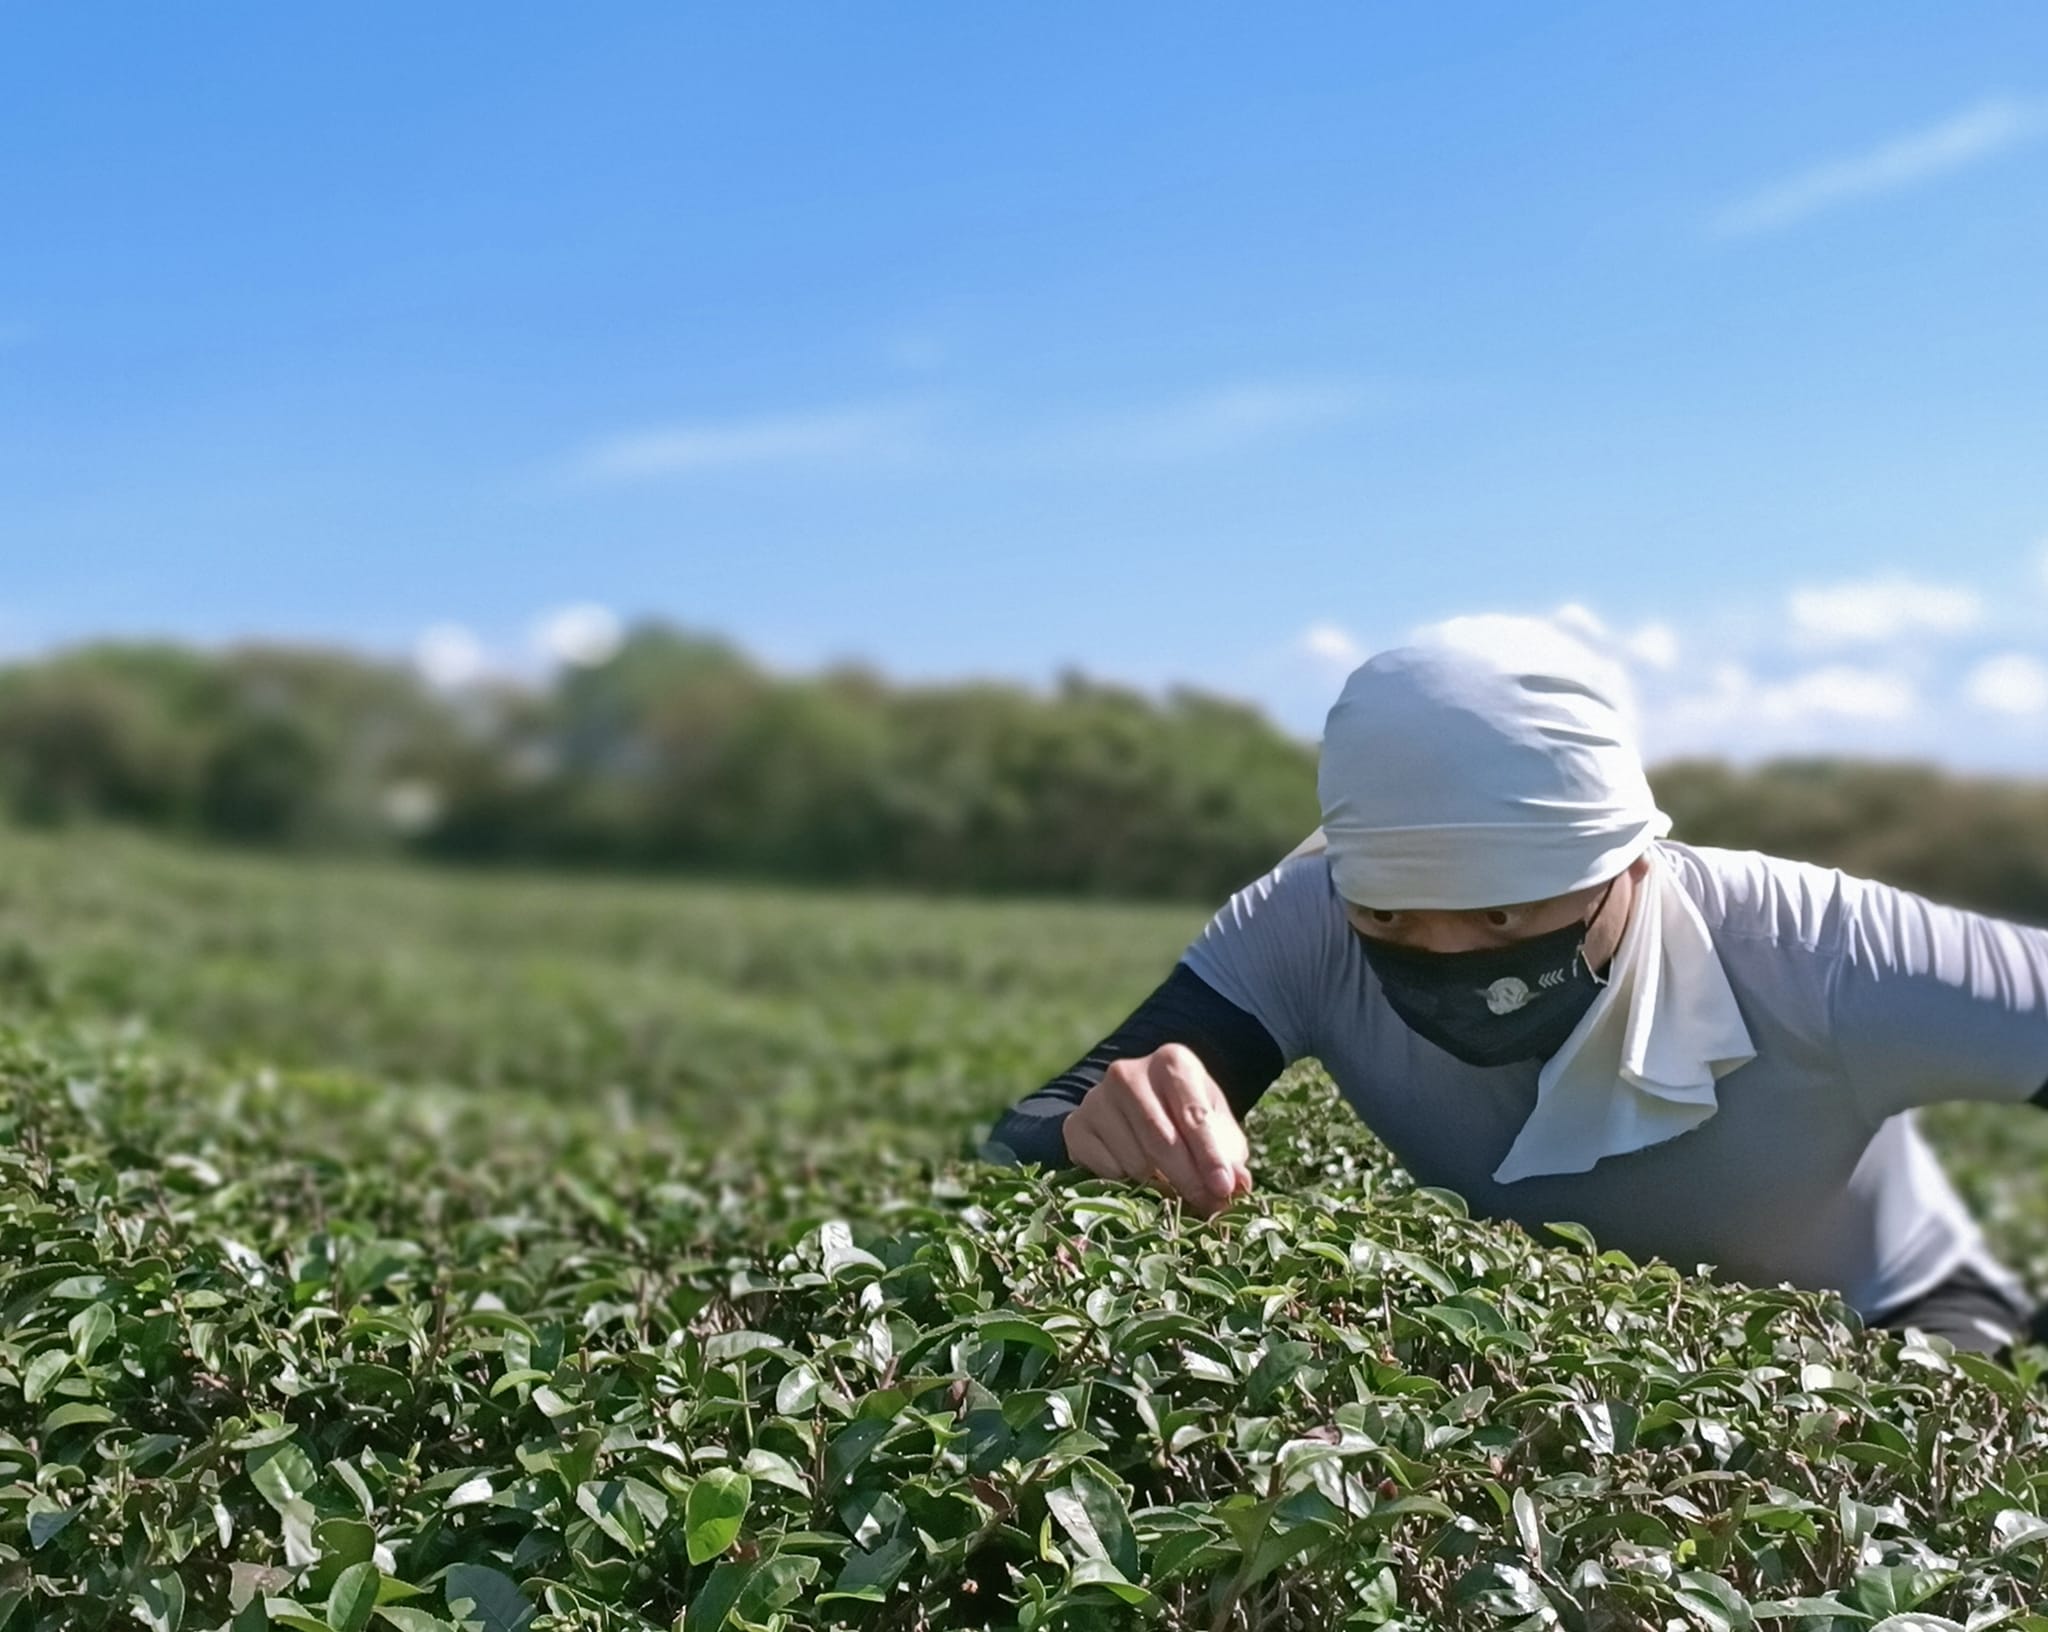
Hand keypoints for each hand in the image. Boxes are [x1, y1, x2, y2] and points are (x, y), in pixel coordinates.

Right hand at [1061, 1043, 1253, 1216]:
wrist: (1134, 1107)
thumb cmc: (1185, 1116)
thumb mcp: (1216, 1127)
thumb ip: (1230, 1154)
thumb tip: (1239, 1185)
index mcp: (1171, 1061)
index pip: (1193, 1115)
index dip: (1210, 1156)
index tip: (1224, 1189)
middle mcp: (1128, 1073)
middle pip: (1161, 1140)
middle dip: (1188, 1180)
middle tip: (1207, 1207)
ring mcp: (1096, 1098)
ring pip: (1134, 1161)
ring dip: (1158, 1186)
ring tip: (1172, 1187)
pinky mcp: (1075, 1125)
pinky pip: (1105, 1171)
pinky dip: (1127, 1184)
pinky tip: (1136, 1174)